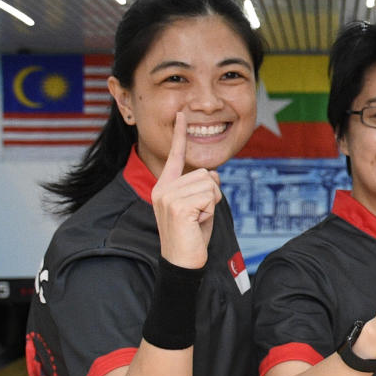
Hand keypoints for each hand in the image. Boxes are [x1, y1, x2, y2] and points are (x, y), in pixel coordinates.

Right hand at [152, 112, 221, 268]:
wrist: (182, 261)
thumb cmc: (192, 236)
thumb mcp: (201, 207)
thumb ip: (204, 188)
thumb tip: (212, 173)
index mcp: (165, 186)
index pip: (176, 156)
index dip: (180, 134)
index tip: (182, 114)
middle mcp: (163, 188)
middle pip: (205, 174)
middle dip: (212, 195)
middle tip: (199, 215)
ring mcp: (168, 196)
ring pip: (210, 185)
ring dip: (212, 204)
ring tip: (197, 220)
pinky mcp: (177, 205)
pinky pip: (210, 196)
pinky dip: (210, 211)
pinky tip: (197, 223)